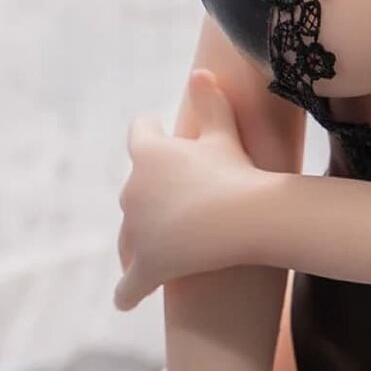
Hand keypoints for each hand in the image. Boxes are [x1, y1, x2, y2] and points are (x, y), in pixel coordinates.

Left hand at [113, 68, 272, 310]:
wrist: (244, 217)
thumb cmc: (237, 170)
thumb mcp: (225, 133)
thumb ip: (212, 102)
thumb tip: (199, 72)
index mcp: (148, 152)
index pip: (139, 132)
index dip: (149, 130)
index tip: (157, 130)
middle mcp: (132, 188)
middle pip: (134, 188)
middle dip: (149, 192)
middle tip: (177, 199)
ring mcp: (136, 229)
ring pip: (130, 236)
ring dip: (139, 240)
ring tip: (159, 248)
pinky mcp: (145, 264)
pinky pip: (128, 285)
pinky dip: (127, 292)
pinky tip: (125, 299)